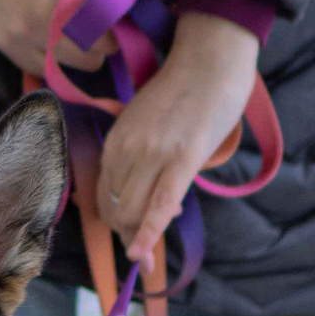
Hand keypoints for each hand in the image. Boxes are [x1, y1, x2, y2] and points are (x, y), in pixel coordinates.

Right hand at [0, 0, 114, 74]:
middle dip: (104, 42)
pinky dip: (54, 57)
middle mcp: (33, 27)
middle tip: (105, 19)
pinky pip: (40, 68)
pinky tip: (58, 31)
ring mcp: (14, 38)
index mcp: (59, 2)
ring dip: (80, 53)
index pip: (110, 40)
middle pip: (91, 59)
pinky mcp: (2, 43)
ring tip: (81, 25)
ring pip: (65, 70)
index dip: (122, 28)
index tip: (123, 13)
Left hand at [95, 14, 260, 270]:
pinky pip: (159, 204)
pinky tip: (144, 254)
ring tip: (156, 247)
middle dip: (127, 237)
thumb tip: (144, 192)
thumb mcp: (146, 123)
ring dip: (141, 237)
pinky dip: (149, 233)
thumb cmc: (185, 92)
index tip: (130, 239)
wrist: (211, 60)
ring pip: (133, 211)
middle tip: (146, 253)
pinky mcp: (182, 157)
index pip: (103, 196)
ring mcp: (153, 153)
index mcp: (116, 141)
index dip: (116, 224)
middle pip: (115, 210)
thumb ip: (139, 154)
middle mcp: (126, 149)